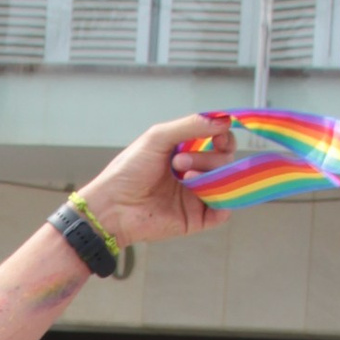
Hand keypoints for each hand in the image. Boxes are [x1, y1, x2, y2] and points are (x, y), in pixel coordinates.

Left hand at [76, 116, 233, 249]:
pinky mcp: (196, 219)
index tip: (219, 135)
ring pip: (226, 183)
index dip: (225, 137)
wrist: (113, 206)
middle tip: (178, 163)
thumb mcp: (158, 137)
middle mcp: (195, 173)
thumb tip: (224, 120)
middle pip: (224, 161)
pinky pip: (223, 212)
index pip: (220, 142)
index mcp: (187, 152)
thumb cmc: (129, 170)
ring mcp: (196, 197)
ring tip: (184, 176)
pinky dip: (222, 201)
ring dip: (210, 175)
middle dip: (207, 158)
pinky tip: (204, 193)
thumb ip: (191, 125)